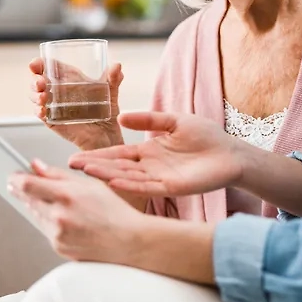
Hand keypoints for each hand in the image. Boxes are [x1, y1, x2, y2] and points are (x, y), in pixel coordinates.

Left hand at [8, 159, 147, 262]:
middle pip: (27, 200)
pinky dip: (51, 223)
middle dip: (27, 192)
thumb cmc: (114, 212)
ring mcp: (57, 235)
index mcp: (66, 196)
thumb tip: (36, 166)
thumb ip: (58, 174)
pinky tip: (70, 220)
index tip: (12, 176)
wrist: (128, 241)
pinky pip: (45, 230)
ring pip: (36, 215)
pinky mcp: (58, 247)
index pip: (26, 185)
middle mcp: (58, 217)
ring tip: (65, 206)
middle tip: (31, 187)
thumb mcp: (89, 185)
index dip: (15, 179)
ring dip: (41, 208)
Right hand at [29, 57, 123, 151]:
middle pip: (37, 81)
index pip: (48, 67)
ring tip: (42, 97)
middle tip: (41, 83)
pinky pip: (41, 115)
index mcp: (68, 80)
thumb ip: (114, 79)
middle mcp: (58, 92)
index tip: (35, 64)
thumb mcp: (111, 92)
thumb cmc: (107, 112)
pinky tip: (42, 110)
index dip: (38, 64)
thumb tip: (117, 65)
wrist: (108, 136)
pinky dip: (38, 111)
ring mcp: (54, 107)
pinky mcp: (54, 121)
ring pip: (35, 97)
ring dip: (34, 95)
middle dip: (34, 80)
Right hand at [68, 111, 242, 196]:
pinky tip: (114, 182)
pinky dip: (130, 185)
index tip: (74, 157)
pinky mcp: (172, 187)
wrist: (231, 154)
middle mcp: (150, 167)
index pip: (117, 154)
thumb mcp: (174, 121)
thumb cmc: (207, 137)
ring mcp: (159, 179)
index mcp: (148, 151)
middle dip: (94, 166)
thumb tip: (122, 114)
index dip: (97, 156)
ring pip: (127, 178)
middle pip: (116, 167)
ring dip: (107, 175)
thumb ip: (149, 119)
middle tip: (69, 166)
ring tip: (86, 172)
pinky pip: (147, 187)